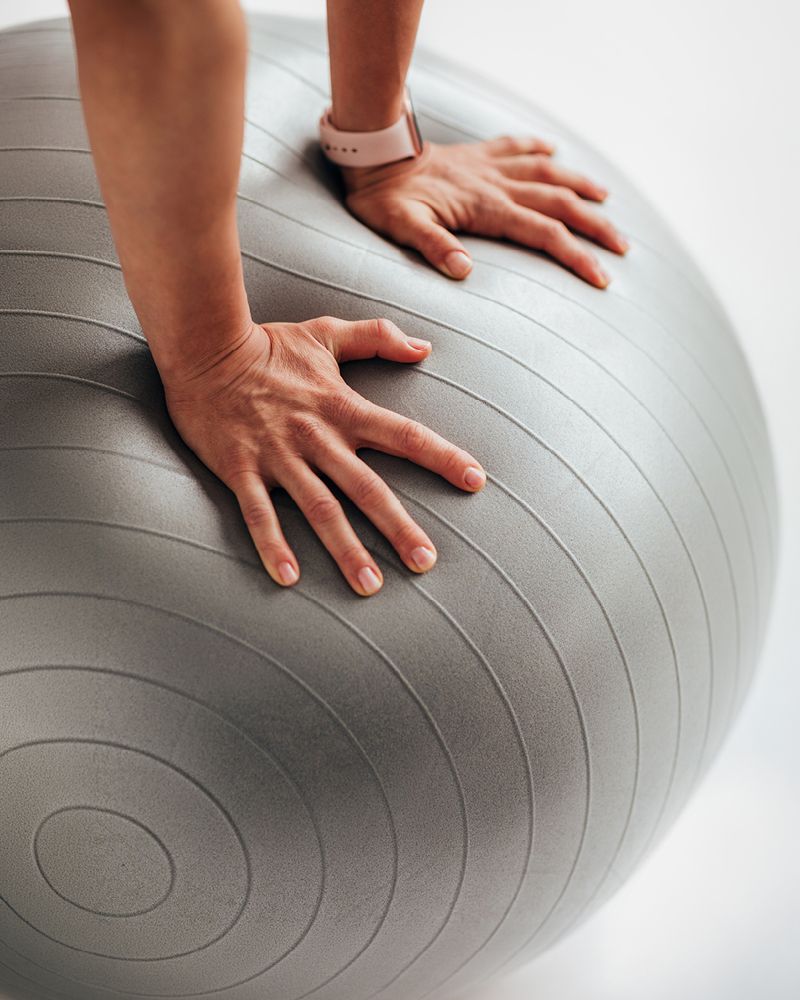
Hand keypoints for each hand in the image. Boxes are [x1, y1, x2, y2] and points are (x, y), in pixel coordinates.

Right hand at [163, 317, 485, 595]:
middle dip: (398, 527)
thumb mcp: (326, 334)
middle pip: (367, 488)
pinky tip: (289, 579)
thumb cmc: (268, 345)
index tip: (475, 481)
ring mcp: (279, 456)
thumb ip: (377, 338)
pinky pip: (258, 513)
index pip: (404, 434)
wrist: (204, 346)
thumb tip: (423, 347)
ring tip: (369, 588)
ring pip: (319, 510)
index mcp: (342, 408)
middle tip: (425, 563)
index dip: (442, 457)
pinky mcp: (241, 468)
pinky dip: (273, 545)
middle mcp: (317, 437)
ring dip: (345, 550)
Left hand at [342, 137, 627, 286]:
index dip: (576, 256)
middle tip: (624, 247)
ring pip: (548, 172)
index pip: (544, 234)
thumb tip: (465, 271)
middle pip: (561, 203)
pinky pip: (517, 146)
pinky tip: (555, 152)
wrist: (373, 155)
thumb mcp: (403, 229)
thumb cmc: (385, 199)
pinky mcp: (478, 154)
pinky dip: (540, 149)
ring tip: (608, 199)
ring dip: (581, 185)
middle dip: (596, 227)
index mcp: (487, 208)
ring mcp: (490, 166)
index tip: (601, 277)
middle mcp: (497, 184)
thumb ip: (435, 247)